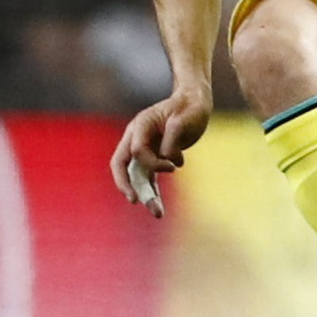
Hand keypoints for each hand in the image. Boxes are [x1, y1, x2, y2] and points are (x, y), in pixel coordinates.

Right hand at [110, 87, 211, 217]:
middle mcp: (136, 138)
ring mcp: (142, 149)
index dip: (152, 162)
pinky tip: (159, 207)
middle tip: (135, 201)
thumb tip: (169, 161)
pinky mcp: (153, 159)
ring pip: (136, 176)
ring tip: (157, 214)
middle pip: (123, 165)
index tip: (173, 166)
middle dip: (129, 185)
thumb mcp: (185, 119)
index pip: (135, 150)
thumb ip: (173, 140)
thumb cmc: (190, 108)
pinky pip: (148, 178)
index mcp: (141, 125)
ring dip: (145, 194)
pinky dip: (153, 192)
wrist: (194, 103)